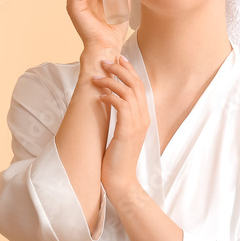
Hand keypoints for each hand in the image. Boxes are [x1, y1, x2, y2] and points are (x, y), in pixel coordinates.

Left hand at [91, 54, 149, 203]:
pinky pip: (121, 105)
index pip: (139, 86)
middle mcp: (143, 118)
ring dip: (111, 81)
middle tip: (105, 61)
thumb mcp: (120, 133)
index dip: (129, 70)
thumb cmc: (116, 158)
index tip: (117, 58)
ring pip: (128, 92)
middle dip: (120, 69)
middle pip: (135, 84)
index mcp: (143, 116)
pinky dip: (110, 96)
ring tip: (96, 77)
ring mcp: (137, 124)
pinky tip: (99, 96)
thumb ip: (120, 116)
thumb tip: (108, 99)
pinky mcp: (127, 131)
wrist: (121, 181)